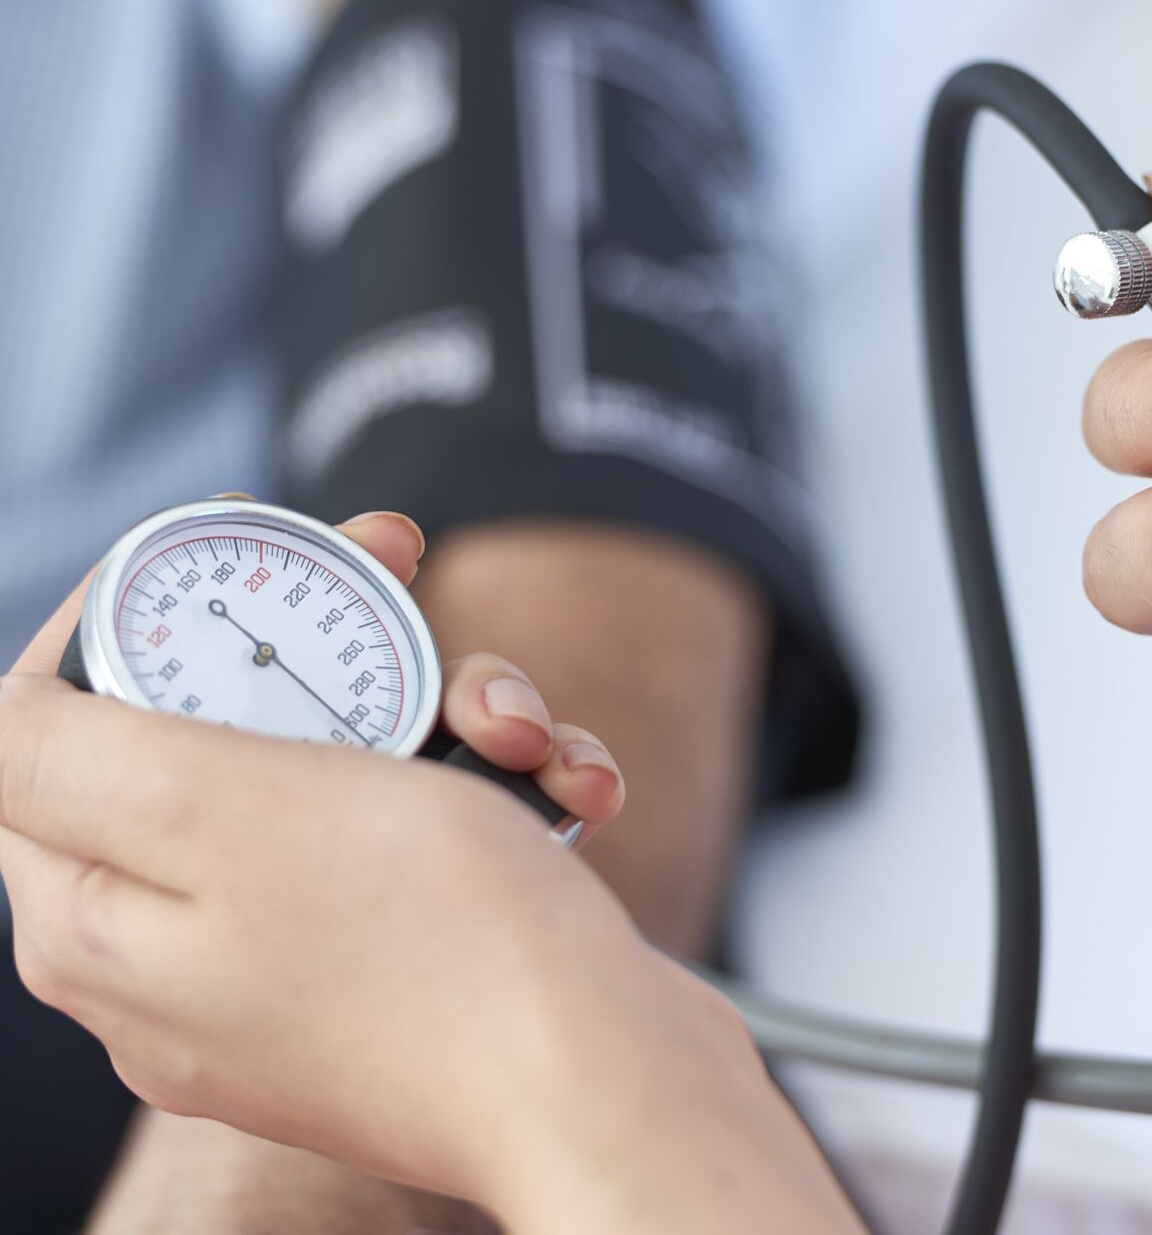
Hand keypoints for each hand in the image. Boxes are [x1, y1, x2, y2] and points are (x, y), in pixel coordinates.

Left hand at [0, 508, 628, 1211]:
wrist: (610, 1084)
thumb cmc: (436, 940)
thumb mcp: (224, 811)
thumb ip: (66, 753)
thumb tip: (2, 714)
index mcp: (101, 918)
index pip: (51, 726)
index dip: (132, 612)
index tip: (238, 548)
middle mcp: (187, 951)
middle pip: (224, 731)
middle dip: (329, 642)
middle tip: (401, 565)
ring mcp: (304, 963)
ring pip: (346, 769)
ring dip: (447, 714)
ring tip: (523, 735)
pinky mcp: (407, 964)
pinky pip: (426, 835)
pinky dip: (496, 789)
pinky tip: (571, 790)